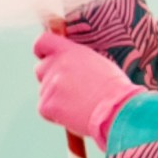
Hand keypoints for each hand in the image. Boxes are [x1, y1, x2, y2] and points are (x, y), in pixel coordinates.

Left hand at [33, 32, 133, 146]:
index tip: (46, 57)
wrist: (117, 110)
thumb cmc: (115, 88)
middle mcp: (57, 65)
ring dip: (56, 98)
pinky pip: (45, 109)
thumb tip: (69, 64)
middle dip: (50, 78)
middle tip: (70, 89)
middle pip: (41, 69)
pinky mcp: (46, 105)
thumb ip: (77, 60)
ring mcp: (49, 85)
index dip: (43, 51)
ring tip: (79, 105)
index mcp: (70, 51)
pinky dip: (55, 114)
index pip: (42, 42)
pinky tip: (74, 115)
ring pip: (44, 91)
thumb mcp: (98, 63)